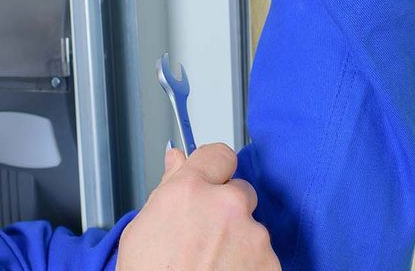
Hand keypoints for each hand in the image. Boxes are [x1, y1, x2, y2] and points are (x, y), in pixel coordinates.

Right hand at [117, 144, 279, 270]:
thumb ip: (168, 188)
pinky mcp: (271, 264)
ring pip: (252, 228)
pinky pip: (264, 257)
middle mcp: (227, 206)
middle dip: (226, 210)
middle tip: (204, 239)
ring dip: (239, 242)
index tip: (211, 181)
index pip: (218, 155)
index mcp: (190, 191)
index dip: (213, 169)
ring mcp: (253, 236)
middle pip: (239, 192)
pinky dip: (250, 267)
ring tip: (211, 268)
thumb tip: (176, 160)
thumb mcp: (143, 230)